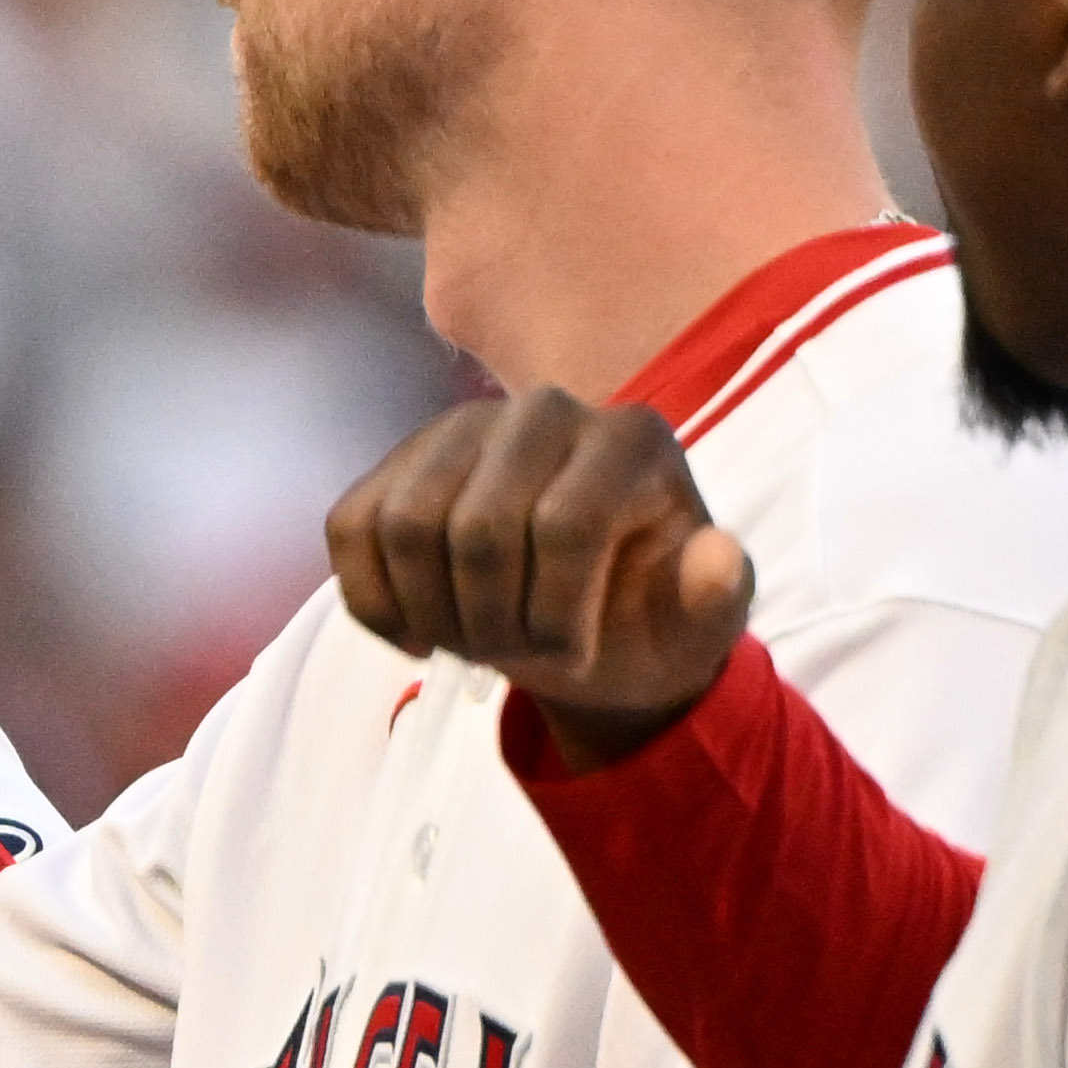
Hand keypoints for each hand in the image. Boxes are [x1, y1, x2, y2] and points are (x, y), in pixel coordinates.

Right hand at [318, 391, 751, 765]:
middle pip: (478, 529)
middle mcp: (545, 409)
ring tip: (471, 641)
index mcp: (632, 437)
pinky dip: (374, 603)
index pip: (568, 525)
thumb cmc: (645, 623)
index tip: (576, 657)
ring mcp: (461, 429)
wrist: (584, 626)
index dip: (556, 615)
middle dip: (490, 621)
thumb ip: (717, 598)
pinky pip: (350, 529)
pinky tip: (418, 634)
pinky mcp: (397, 462)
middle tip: (516, 657)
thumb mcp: (698, 629)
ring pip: (403, 526)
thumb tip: (717, 557)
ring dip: (431, 614)